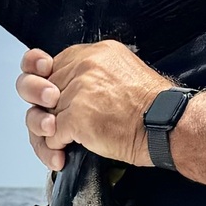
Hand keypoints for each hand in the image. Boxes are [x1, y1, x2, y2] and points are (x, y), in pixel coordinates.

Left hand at [15, 41, 171, 173]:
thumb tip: (66, 93)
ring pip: (41, 113)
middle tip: (47, 123)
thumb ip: (93, 76)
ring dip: (44, 133)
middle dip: (39, 109)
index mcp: (94, 53)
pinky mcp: (77, 116)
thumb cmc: (152, 108)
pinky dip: (55, 147)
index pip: (51, 64)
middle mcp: (83, 66)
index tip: (47, 99)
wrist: (166, 124)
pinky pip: (51, 134)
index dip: (42, 83)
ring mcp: (78, 90)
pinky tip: (66, 152)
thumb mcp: (122, 73)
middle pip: (38, 87)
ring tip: (57, 142)